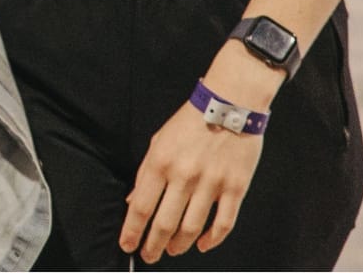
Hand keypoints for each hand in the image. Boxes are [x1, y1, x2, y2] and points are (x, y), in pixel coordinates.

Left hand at [121, 54, 276, 261]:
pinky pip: (223, 223)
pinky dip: (212, 239)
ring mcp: (211, 184)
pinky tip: (202, 245)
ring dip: (179, 245)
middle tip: (148, 256)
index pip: (140, 206)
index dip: (132, 230)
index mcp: (159, 163)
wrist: (229, 105)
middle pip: (165, 222)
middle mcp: (183, 176)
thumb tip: (132, 201)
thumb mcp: (158, 141)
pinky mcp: (235, 188)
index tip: (127, 245)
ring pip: (192, 228)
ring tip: (170, 251)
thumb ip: (146, 174)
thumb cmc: (188, 123)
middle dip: (153, 244)